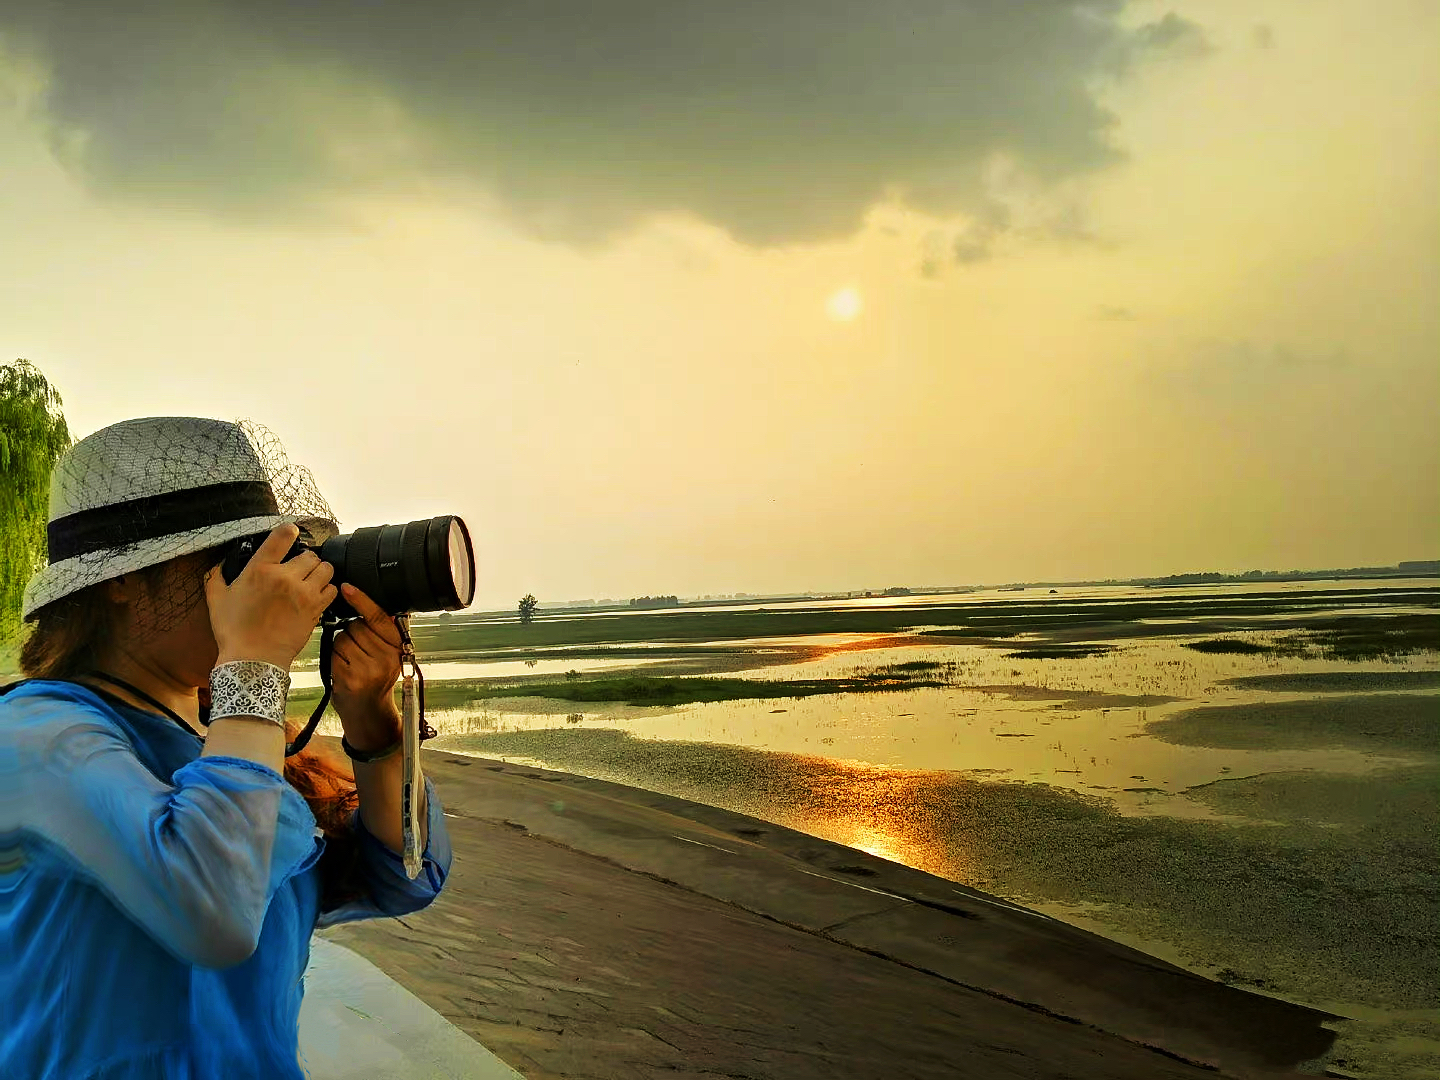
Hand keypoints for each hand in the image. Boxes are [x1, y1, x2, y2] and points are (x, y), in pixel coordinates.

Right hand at [205, 524, 336, 670]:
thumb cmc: (233, 631)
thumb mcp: (216, 599)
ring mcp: (303, 593)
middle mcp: (284, 577)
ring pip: (325, 569)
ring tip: (311, 580)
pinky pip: (332, 589)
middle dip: (306, 561)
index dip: (290, 531)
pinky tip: (317, 595)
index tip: (291, 533)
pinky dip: (327, 590)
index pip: (282, 536)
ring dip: (320, 573)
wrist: (252, 660)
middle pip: (310, 555)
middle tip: (299, 570)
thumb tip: (220, 564)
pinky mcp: (315, 608)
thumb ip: (217, 576)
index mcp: (259, 570)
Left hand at [330, 583, 402, 750]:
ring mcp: (370, 669)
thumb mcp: (388, 655)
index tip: (347, 587)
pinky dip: (335, 660)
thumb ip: (382, 633)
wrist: (370, 713)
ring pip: (343, 639)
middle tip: (360, 651)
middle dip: (352, 633)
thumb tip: (368, 605)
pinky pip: (335, 654)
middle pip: (356, 626)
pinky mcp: (352, 679)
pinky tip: (345, 671)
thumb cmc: (376, 679)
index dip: (362, 600)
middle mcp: (388, 657)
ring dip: (342, 647)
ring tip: (353, 662)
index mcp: (399, 647)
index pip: (379, 617)